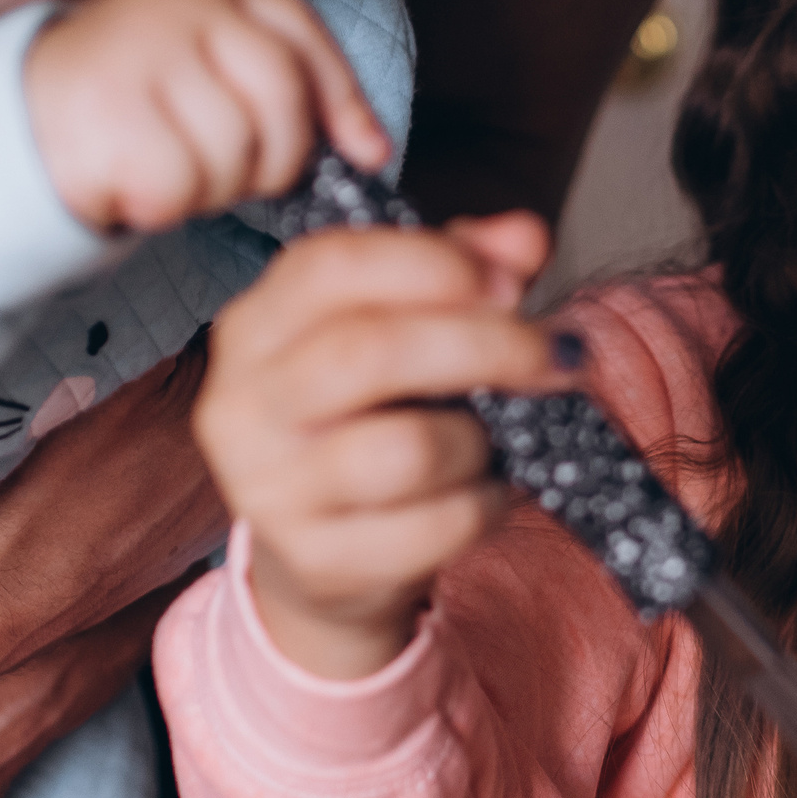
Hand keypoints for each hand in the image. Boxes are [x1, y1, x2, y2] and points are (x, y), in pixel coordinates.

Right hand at [27, 0, 389, 234]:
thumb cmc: (127, 107)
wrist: (7, 119)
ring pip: (235, 154)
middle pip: (282, 102)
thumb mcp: (201, 70)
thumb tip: (371, 148)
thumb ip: (274, 86)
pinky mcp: (108, 111)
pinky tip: (129, 182)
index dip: (344, 97)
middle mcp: (176, 7)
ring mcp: (141, 55)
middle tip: (231, 177)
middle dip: (273, 162)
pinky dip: (162, 205)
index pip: (299, 32)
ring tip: (163, 167)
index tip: (368, 154)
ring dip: (208, 188)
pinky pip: (180, 187)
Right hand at [194, 213, 565, 678]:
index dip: (433, 264)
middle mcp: (242, 405)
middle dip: (487, 345)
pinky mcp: (314, 561)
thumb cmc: (368, 421)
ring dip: (480, 441)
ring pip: (406, 449)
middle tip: (554, 356)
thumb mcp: (401, 331)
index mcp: (256, 326)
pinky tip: (483, 495)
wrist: (324, 557)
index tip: (512, 284)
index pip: (330, 266)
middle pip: (371, 352)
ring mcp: (268, 490)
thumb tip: (525, 237)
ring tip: (491, 443)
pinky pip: (432, 526)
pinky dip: (482, 507)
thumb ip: (460, 271)